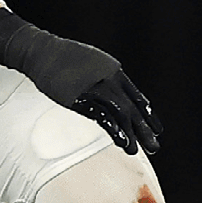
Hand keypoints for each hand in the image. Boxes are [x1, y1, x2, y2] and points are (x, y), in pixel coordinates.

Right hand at [0, 8, 162, 154]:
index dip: (148, 114)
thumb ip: (106, 80)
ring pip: (119, 112)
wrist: (43, 52)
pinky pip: (100, 114)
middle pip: (132, 107)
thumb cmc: (66, 59)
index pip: (137, 97)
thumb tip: (116, 95)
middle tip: (154, 147)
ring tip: (134, 150)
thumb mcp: (93, 65)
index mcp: (114, 71)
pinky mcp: (79, 96)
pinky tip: (119, 139)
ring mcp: (95, 87)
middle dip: (144, 129)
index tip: (158, 129)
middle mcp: (109, 78)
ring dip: (129, 133)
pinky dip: (112, 127)